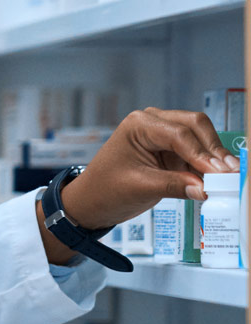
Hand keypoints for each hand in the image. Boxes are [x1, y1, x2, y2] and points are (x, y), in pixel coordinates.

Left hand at [38, 108, 237, 262]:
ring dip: (214, 158)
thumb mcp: (140, 188)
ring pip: (200, 138)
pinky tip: (218, 180)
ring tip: (230, 179)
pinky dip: (207, 166)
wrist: (91, 202)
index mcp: (140, 124)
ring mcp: (163, 134)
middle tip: (231, 174)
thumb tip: (206, 189)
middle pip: (196, 127)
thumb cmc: (106, 191)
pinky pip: (196, 153)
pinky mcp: (171, 150)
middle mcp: (153, 122)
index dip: (202, 154)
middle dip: (213, 151)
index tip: (220, 173)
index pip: (179, 135)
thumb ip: (174, 186)